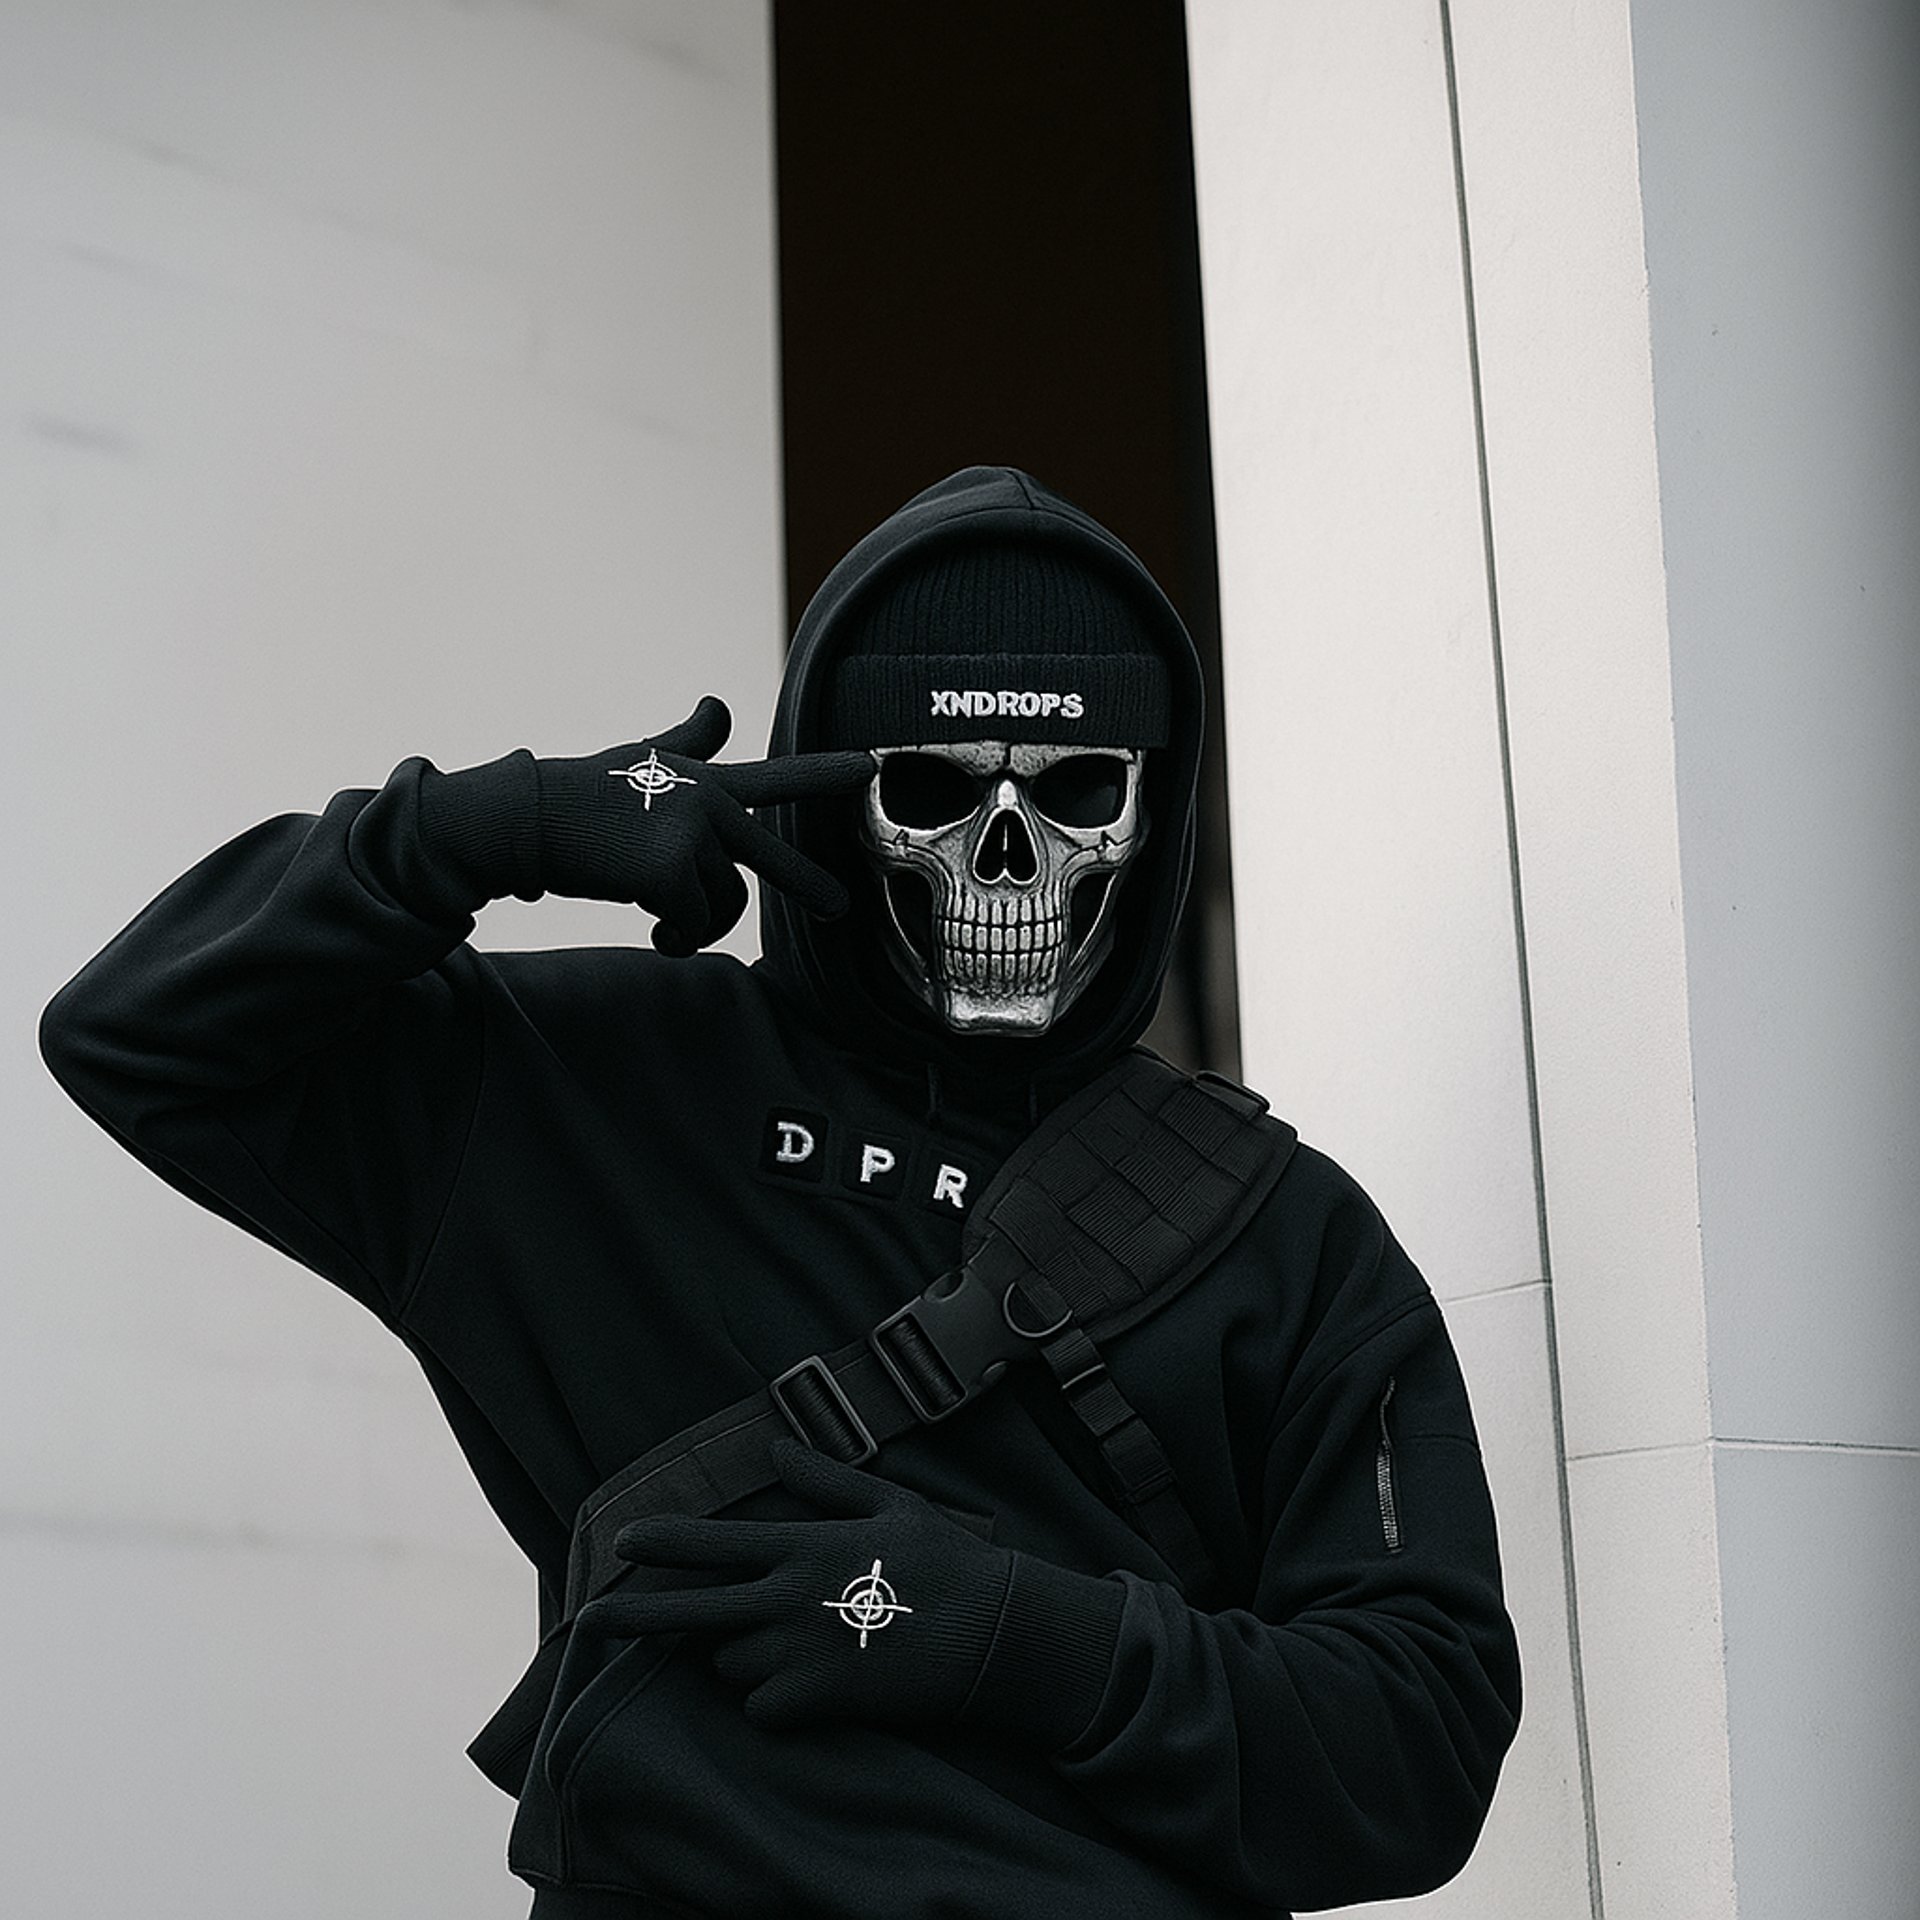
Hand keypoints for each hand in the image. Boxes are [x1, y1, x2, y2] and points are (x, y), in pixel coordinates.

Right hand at [536, 697, 874, 953]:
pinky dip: (674, 937)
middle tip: (839, 908)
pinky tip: (653, 929)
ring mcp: (690, 833)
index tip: (867, 768)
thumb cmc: (579, 795)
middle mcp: (705, 803)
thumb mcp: (642, 761)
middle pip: (768, 855)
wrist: (525, 818)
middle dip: (808, 884)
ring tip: (665, 922)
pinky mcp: (669, 868)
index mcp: (702, 782)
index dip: (822, 774)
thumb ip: (689, 745)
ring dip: (695, 926)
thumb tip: (719, 706)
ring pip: (721, 907)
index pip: (772, 778)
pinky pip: (690, 923)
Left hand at [577, 1440, 1016, 1731]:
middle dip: (633, 1615)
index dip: (664, 1543)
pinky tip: (814, 1686)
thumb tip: (781, 1447)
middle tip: (588, 1620)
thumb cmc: (947, 1562)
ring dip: (744, 1657)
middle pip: (691, 1611)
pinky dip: (776, 1702)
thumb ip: (828, 1482)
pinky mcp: (816, 1699)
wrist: (993, 1634)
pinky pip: (763, 1708)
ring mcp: (798, 1651)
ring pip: (731, 1663)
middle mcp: (789, 1597)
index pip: (716, 1543)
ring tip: (799, 1642)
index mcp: (805, 1545)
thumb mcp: (892, 1505)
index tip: (621, 1545)